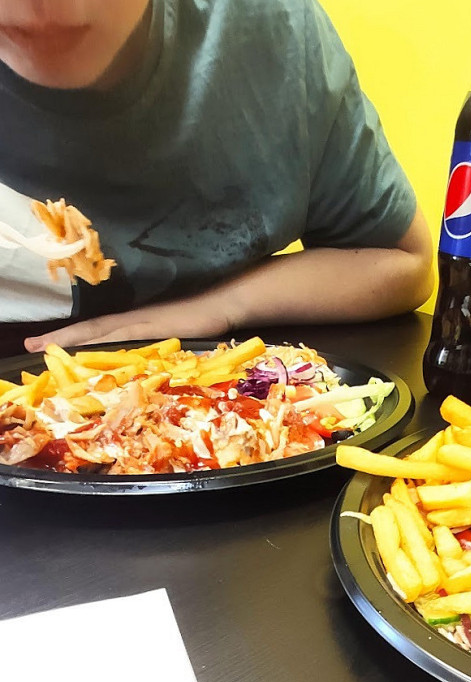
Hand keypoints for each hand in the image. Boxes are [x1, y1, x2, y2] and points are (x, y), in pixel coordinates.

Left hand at [25, 291, 231, 351]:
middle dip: (58, 339)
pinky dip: (102, 345)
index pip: (91, 332)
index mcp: (132, 326)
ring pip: (97, 333)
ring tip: (43, 347)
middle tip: (29, 346)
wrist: (222, 304)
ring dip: (71, 341)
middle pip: (87, 331)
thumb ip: (151, 351)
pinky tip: (86, 352)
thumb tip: (137, 369)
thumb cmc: (200, 322)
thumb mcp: (170, 341)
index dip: (65, 338)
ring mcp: (141, 325)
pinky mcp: (153, 329)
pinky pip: (121, 339)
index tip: (38, 345)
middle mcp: (131, 323)